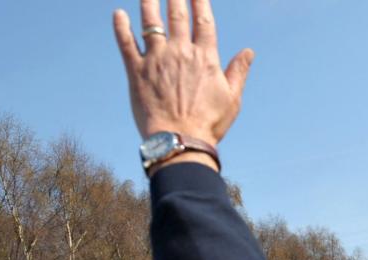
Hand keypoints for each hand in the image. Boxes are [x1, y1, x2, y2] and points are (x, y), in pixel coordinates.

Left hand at [113, 0, 253, 154]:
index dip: (200, 2)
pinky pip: (126, 43)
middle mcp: (180, 52)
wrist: (180, 139)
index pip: (203, 21)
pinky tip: (118, 14)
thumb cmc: (209, 123)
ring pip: (150, 23)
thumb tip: (249, 51)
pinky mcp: (136, 71)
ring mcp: (156, 60)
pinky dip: (121, 27)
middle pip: (176, 15)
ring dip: (148, 3)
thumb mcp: (232, 99)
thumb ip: (239, 72)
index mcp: (205, 58)